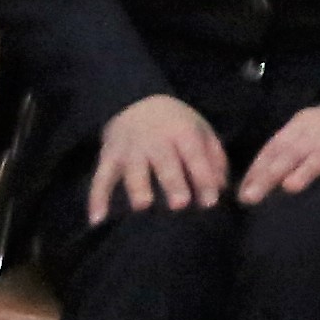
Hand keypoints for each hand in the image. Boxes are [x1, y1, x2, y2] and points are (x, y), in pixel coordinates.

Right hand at [90, 93, 230, 219]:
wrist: (136, 100)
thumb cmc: (176, 123)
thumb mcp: (200, 130)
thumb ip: (214, 158)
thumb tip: (222, 188)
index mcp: (182, 132)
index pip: (195, 156)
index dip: (203, 178)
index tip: (210, 202)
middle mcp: (155, 140)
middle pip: (164, 163)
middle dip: (172, 182)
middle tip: (180, 204)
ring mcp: (130, 149)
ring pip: (133, 170)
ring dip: (137, 187)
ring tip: (143, 205)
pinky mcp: (109, 157)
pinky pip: (101, 178)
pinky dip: (96, 198)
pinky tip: (97, 219)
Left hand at [238, 98, 319, 200]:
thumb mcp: (308, 135)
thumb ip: (285, 154)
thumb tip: (250, 186)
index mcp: (302, 124)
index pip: (275, 147)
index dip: (257, 169)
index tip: (242, 194)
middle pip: (292, 152)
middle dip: (270, 174)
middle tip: (252, 197)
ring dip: (307, 170)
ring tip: (290, 187)